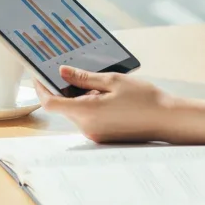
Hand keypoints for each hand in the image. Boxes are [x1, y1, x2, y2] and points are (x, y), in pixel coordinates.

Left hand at [34, 66, 172, 143]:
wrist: (166, 119)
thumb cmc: (143, 97)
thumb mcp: (112, 81)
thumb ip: (84, 78)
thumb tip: (62, 72)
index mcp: (86, 112)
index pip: (51, 103)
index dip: (41, 88)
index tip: (38, 74)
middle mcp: (86, 127)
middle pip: (63, 107)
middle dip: (64, 89)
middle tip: (71, 68)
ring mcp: (94, 134)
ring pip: (76, 112)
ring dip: (79, 96)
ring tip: (98, 82)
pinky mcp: (102, 136)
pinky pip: (87, 118)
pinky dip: (89, 105)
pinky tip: (106, 95)